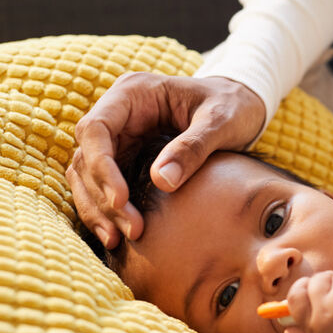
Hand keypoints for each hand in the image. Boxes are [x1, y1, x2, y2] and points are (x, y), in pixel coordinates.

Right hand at [66, 72, 265, 247]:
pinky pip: (105, 186)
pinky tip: (117, 237)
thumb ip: (193, 147)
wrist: (243, 107)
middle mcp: (118, 114)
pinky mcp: (128, 158)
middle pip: (88, 156)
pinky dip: (108, 211)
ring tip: (117, 240)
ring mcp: (120, 137)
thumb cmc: (233, 106)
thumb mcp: (221, 122)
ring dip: (99, 209)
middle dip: (103, 196)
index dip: (102, 166)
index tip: (121, 200)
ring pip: (89, 175)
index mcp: (133, 93)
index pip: (96, 128)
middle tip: (131, 230)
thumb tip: (162, 182)